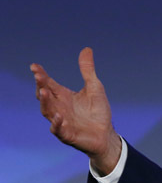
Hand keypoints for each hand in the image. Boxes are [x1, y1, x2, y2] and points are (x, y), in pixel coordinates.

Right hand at [31, 47, 120, 174]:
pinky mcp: (68, 135)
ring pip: (48, 112)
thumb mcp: (94, 87)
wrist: (105, 133)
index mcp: (64, 96)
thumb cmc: (98, 110)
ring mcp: (62, 122)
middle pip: (46, 96)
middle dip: (41, 86)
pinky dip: (57, 124)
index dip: (41, 76)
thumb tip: (86, 48)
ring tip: (44, 92)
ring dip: (45, 103)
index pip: (49, 84)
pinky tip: (58, 117)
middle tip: (38, 76)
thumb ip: (88, 70)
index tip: (34, 66)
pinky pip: (59, 130)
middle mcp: (60, 108)